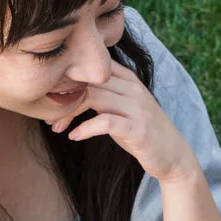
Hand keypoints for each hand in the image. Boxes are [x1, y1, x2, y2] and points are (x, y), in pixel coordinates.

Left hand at [51, 61, 197, 184]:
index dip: (66, 78)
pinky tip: (74, 136)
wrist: (173, 155)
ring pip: (92, 97)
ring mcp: (136, 106)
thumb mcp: (121, 106)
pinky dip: (84, 129)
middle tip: (47, 116)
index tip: (51, 97)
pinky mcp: (137, 128)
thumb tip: (67, 91)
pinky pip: (104, 122)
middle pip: (87, 81)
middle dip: (62, 98)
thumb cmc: (141, 131)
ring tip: (56, 127)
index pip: (90, 65)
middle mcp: (131, 87)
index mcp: (126, 78)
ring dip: (69, 114)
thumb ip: (101, 94)